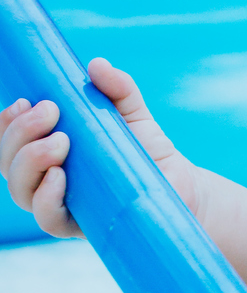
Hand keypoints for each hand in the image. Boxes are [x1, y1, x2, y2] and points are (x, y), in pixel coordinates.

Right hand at [0, 58, 199, 236]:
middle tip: (50, 111)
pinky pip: (49, 221)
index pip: (10, 142)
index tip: (22, 101)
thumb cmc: (149, 149)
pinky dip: (46, 197)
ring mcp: (62, 206)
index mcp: (48, 153)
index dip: (5, 124)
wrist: (182, 184)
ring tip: (61, 141)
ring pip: (20, 191)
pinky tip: (58, 176)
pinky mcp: (82, 228)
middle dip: (19, 134)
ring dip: (30, 161)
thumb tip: (97, 65)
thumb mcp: (132, 112)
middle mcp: (47, 181)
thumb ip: (117, 88)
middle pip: (9, 164)